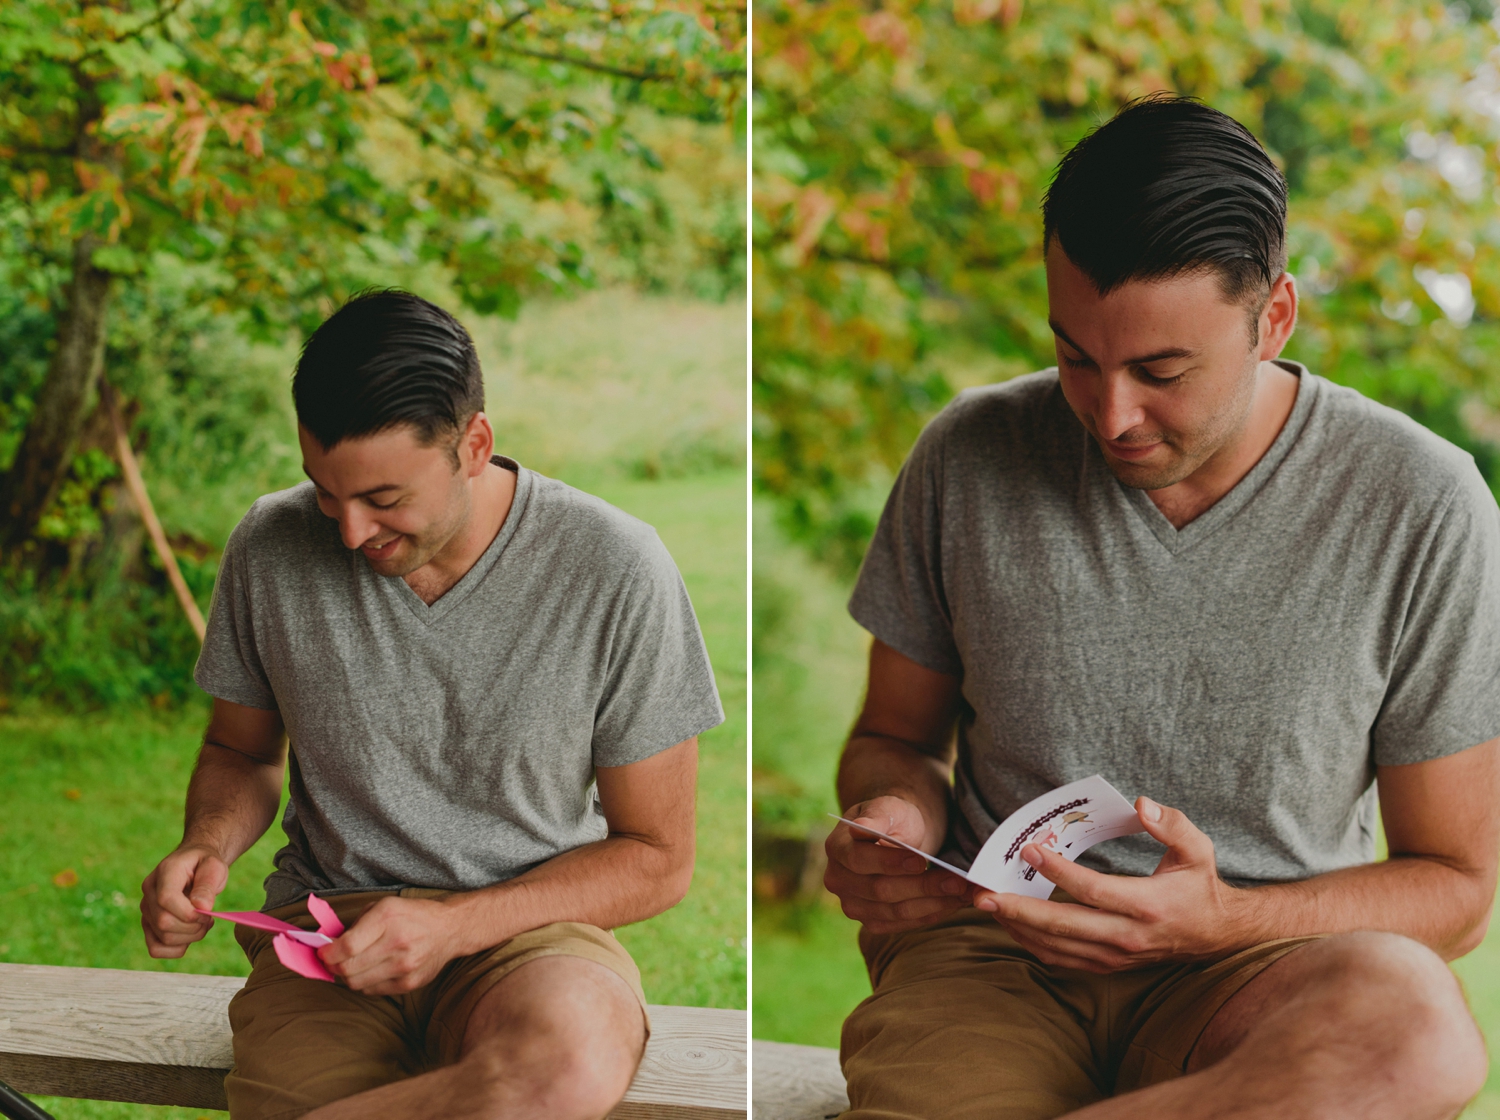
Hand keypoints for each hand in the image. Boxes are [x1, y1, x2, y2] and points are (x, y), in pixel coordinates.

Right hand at [141, 844, 228, 957]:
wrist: (195, 864)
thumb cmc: (205, 864)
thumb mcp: (214, 867)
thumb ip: (207, 885)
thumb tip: (202, 907)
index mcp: (164, 873)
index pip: (166, 899)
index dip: (189, 913)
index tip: (208, 913)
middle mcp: (149, 892)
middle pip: (164, 923)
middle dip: (193, 927)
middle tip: (209, 918)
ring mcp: (146, 910)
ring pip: (162, 938)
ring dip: (190, 937)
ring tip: (203, 923)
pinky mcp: (149, 924)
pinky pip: (156, 949)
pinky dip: (177, 949)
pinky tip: (190, 934)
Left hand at [319, 896, 460, 994]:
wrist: (449, 929)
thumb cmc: (412, 915)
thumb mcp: (383, 906)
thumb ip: (356, 925)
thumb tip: (330, 946)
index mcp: (388, 918)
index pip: (347, 947)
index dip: (328, 954)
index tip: (323, 953)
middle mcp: (397, 943)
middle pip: (348, 969)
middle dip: (333, 967)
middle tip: (332, 961)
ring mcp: (404, 966)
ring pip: (357, 984)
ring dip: (347, 976)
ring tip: (352, 966)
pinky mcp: (409, 983)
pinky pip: (372, 991)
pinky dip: (365, 982)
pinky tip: (371, 970)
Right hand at [824, 794, 969, 933]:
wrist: (900, 833)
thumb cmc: (896, 816)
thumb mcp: (889, 807)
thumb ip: (877, 818)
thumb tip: (859, 828)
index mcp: (836, 848)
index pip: (859, 860)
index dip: (890, 863)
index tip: (921, 861)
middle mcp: (838, 880)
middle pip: (880, 891)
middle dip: (922, 886)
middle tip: (957, 881)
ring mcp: (853, 905)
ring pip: (895, 911)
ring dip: (933, 903)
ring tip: (963, 891)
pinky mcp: (873, 921)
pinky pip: (903, 923)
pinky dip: (931, 914)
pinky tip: (953, 903)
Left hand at [973, 797, 1248, 972]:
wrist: (1217, 935)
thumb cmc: (1200, 885)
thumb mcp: (1197, 849)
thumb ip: (1172, 824)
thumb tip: (1142, 804)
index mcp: (1147, 905)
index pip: (1093, 890)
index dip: (1058, 872)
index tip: (1030, 851)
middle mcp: (1128, 936)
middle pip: (1064, 926)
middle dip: (1019, 910)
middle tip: (984, 894)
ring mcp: (1116, 955)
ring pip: (1057, 947)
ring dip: (1019, 928)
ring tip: (989, 906)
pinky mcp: (1109, 964)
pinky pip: (1063, 959)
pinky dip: (1033, 944)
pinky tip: (1013, 924)